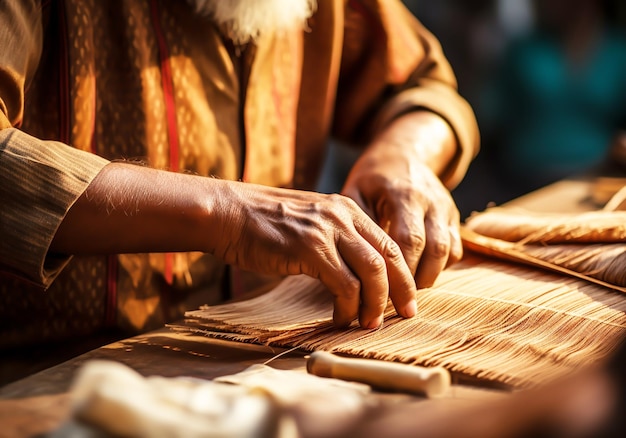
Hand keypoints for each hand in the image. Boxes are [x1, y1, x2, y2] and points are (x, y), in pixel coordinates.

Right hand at [208, 182, 417, 327]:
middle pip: (390, 257)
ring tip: (369, 323)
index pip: (389, 243)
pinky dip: (348, 307)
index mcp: (347, 209)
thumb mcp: (310, 222)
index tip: (406, 298)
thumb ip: (335, 239)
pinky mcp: (310, 249)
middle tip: (406, 315)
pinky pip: (344, 285)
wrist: (229, 213)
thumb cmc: (264, 224)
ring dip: (376, 304)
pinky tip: (340, 317)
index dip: (403, 274)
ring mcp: (327, 231)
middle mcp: (343, 216)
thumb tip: (354, 273)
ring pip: (373, 273)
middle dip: (402, 290)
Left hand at [341, 112, 462, 287]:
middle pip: (433, 250)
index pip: (409, 240)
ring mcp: (446, 208)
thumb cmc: (372, 178)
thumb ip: (356, 226)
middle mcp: (431, 201)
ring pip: (448, 252)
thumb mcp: (355, 192)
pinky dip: (440, 267)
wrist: (404, 153)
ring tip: (405, 293)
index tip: (381, 293)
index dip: (398, 271)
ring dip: (428, 276)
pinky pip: (455, 249)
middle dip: (415, 280)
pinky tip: (417, 275)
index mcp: (403, 194)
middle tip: (394, 302)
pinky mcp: (454, 216)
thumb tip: (349, 266)